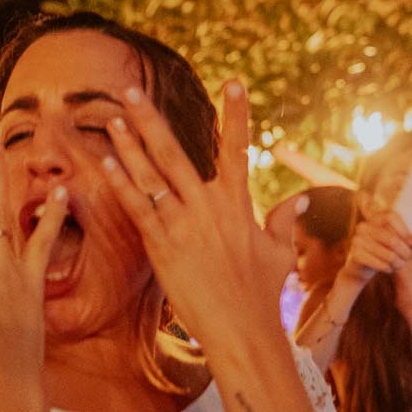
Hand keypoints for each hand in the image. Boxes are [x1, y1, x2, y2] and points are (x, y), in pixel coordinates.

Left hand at [100, 80, 287, 355]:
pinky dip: (121, 184)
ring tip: (112, 118)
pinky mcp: (162, 246)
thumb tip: (305, 197)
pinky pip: (138, 208)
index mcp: (238, 204)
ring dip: (128, 145)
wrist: (242, 330)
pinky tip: (106, 162)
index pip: (238, 149)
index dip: (236, 114)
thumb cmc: (262, 295)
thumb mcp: (281, 253)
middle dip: (150, 119)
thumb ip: (286, 219)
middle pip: (174, 152)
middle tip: (130, 90)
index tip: (233, 81)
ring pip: (150, 175)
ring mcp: (183, 225)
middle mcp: (209, 207)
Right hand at [338, 205, 411, 285]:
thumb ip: (407, 240)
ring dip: (398, 263)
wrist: (360, 268)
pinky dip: (388, 268)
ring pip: (388, 254)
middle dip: (404, 251)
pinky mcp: (355, 254)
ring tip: (399, 265)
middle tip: (407, 257)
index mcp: (373, 219)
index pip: (390, 216)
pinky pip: (379, 264)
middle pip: (391, 239)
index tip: (411, 243)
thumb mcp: (394, 243)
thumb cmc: (381, 252)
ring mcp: (357, 240)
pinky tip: (388, 269)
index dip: (404, 230)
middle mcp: (363, 227)